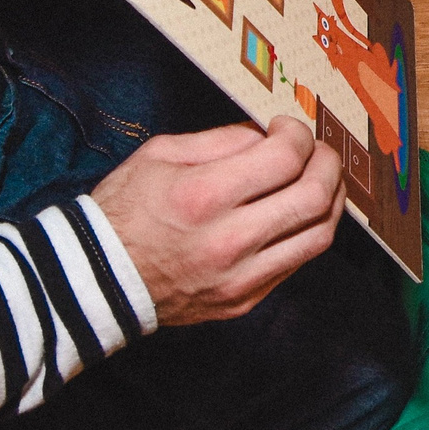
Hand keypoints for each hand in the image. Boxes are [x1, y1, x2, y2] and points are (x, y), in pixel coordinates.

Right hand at [89, 117, 344, 325]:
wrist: (97, 282)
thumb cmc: (123, 211)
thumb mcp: (160, 154)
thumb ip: (222, 140)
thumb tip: (269, 136)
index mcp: (203, 196)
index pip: (286, 159)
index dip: (299, 135)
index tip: (288, 129)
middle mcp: (228, 241)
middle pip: (315, 197)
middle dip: (328, 164)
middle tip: (317, 151)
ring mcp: (241, 277)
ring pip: (319, 235)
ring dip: (332, 200)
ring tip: (320, 180)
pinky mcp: (245, 300)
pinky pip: (298, 262)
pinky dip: (308, 231)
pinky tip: (297, 213)